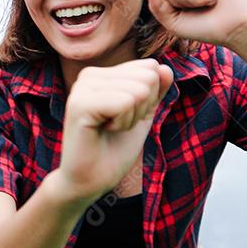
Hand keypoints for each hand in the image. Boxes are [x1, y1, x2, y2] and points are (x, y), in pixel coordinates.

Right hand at [58, 59, 172, 203]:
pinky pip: (125, 102)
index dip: (149, 99)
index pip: (151, 68)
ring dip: (131, 118)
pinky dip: (123, 123)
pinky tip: (103, 131)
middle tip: (118, 126)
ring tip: (110, 129)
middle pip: (148, 77)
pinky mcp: (80, 104)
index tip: (126, 117)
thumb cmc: (114, 149)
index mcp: (101, 74)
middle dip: (142, 108)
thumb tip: (165, 68)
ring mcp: (82, 87)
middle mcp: (89, 75)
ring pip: (139, 90)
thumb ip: (155, 90)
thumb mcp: (142, 115)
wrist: (90, 179)